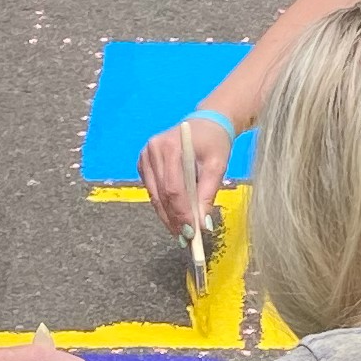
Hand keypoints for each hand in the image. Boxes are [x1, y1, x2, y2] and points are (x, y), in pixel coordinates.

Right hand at [139, 112, 232, 239]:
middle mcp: (152, 151)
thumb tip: (202, 224)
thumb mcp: (217, 166)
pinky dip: (163, 205)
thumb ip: (208, 193)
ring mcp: (145, 157)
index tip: (191, 231)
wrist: (206, 123)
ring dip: (167, 216)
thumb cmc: (214, 142)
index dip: (181, 212)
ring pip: (154, 195)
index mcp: (171, 146)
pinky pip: (152, 190)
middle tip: (186, 238)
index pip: (173, 187)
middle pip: (161, 194)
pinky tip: (174, 217)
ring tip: (180, 232)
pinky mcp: (143, 164)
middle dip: (174, 218)